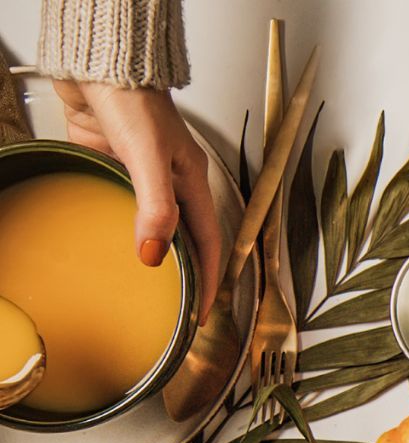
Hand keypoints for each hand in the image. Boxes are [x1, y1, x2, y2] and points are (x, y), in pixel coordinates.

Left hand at [54, 80, 221, 322]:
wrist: (97, 66)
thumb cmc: (133, 99)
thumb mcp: (149, 158)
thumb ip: (156, 207)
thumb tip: (154, 254)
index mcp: (192, 180)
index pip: (209, 242)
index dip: (210, 278)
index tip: (203, 310)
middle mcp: (171, 182)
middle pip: (185, 239)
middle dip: (187, 276)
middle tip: (179, 309)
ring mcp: (141, 175)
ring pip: (152, 226)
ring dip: (152, 254)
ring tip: (147, 288)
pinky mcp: (112, 167)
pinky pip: (121, 207)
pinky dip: (119, 229)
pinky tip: (111, 243)